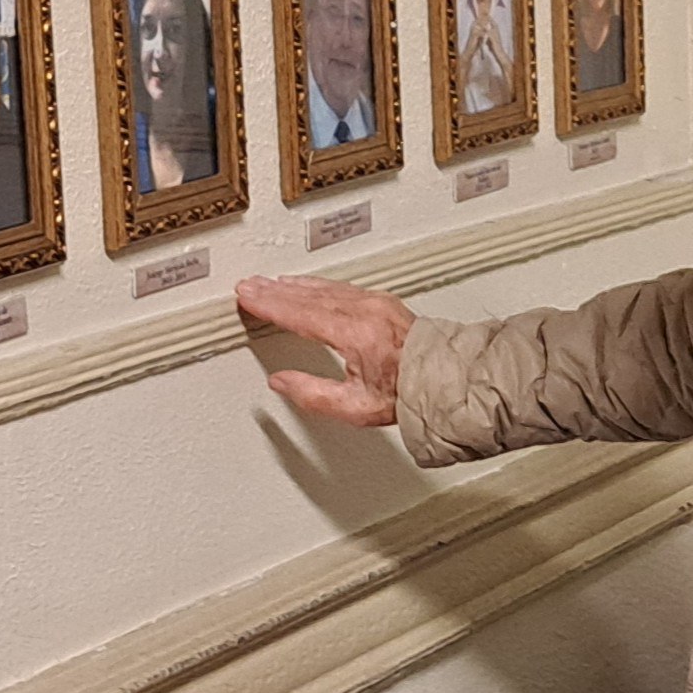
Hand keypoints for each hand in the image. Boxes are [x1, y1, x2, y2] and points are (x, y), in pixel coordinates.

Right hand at [236, 275, 413, 427]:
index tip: (247, 297)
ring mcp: (375, 303)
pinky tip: (304, 285)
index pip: (302, 314)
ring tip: (267, 284)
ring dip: (292, 285)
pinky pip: (340, 287)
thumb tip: (281, 382)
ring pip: (324, 288)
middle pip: (309, 296)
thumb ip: (312, 395)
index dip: (271, 305)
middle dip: (274, 291)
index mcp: (356, 335)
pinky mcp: (382, 302)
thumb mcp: (355, 408)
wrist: (445, 379)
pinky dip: (316, 285)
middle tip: (248, 286)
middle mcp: (365, 312)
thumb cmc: (406, 394)